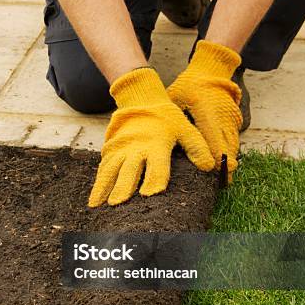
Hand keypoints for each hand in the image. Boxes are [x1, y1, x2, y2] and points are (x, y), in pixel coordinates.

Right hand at [89, 68, 214, 206]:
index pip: (157, 166)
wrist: (141, 99)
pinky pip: (103, 168)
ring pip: (111, 171)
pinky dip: (98, 183)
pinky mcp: (111, 150)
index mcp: (156, 144)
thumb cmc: (166, 118)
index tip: (150, 195)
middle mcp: (136, 148)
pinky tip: (95, 197)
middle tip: (118, 203)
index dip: (155, 180)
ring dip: (104, 188)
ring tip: (97, 205)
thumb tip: (209, 166)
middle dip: (123, 187)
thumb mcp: (185, 128)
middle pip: (129, 171)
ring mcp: (121, 150)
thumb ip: (196, 147)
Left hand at [168, 40, 242, 178]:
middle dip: (225, 166)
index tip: (215, 174)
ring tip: (225, 179)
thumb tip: (160, 140)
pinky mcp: (234, 120)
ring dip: (229, 160)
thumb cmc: (188, 86)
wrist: (210, 70)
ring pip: (232, 145)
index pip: (213, 141)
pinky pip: (233, 139)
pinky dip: (230, 151)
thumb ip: (172, 120)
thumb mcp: (175, 100)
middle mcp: (223, 119)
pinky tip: (227, 164)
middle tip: (222, 184)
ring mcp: (230, 119)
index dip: (215, 160)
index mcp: (208, 115)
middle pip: (227, 147)